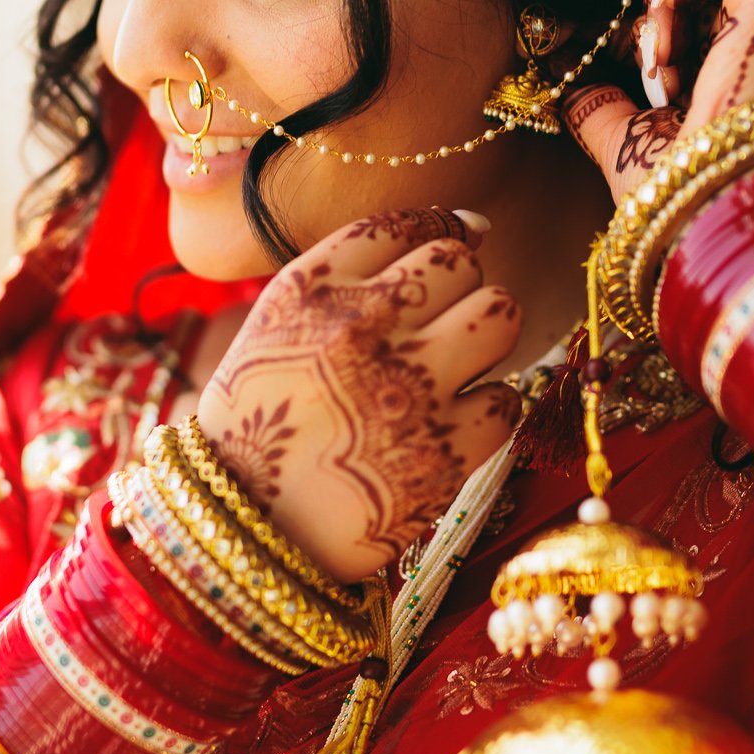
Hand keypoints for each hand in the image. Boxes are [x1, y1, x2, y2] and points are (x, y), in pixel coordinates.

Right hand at [197, 208, 522, 581]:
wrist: (246, 528)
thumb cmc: (260, 427)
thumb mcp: (273, 330)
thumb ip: (348, 280)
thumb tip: (464, 229)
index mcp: (310, 289)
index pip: (403, 224)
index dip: (435, 235)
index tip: (440, 258)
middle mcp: (360, 325)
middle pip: (459, 262)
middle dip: (459, 291)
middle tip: (440, 328)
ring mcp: (407, 387)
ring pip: (499, 313)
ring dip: (487, 337)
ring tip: (460, 366)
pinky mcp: (445, 450)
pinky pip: (506, 399)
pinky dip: (488, 412)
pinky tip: (453, 426)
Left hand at [562, 0, 753, 199]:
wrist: (714, 201)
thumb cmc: (679, 192)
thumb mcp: (627, 143)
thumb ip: (598, 107)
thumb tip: (564, 74)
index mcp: (747, 86)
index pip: (708, 27)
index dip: (664, 30)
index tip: (639, 70)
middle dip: (664, 9)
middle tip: (647, 56)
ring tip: (657, 45)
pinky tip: (665, 3)